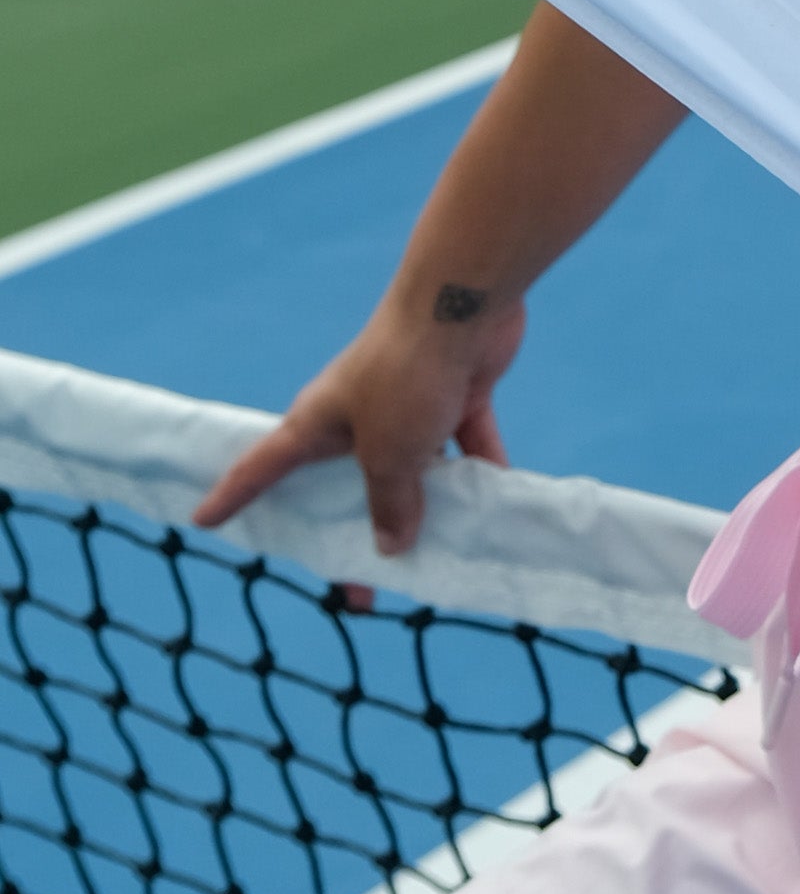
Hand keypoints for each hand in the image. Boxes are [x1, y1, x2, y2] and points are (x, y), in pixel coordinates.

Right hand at [195, 286, 525, 555]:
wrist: (464, 302)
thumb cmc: (407, 374)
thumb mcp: (389, 452)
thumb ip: (389, 502)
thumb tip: (390, 548)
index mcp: (315, 423)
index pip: (261, 467)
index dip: (232, 496)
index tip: (202, 521)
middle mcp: (356, 415)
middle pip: (348, 484)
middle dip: (354, 535)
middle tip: (358, 591)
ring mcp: (407, 404)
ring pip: (414, 470)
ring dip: (426, 510)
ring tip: (438, 561)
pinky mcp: (455, 393)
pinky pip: (467, 443)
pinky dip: (482, 471)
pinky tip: (503, 504)